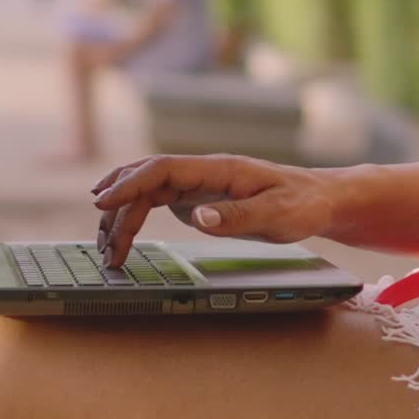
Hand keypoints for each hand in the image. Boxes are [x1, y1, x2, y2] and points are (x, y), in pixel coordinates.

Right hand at [91, 153, 336, 266]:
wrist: (317, 199)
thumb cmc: (301, 204)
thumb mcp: (276, 214)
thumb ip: (237, 216)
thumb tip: (197, 217)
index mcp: (217, 168)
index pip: (161, 169)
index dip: (129, 183)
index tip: (103, 202)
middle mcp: (200, 172)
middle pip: (145, 179)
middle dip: (116, 205)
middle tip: (101, 243)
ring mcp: (195, 185)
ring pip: (146, 192)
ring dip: (122, 216)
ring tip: (106, 250)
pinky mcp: (195, 199)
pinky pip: (155, 203)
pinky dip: (134, 217)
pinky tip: (120, 234)